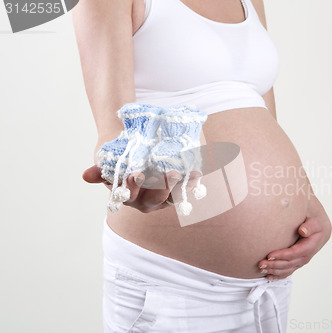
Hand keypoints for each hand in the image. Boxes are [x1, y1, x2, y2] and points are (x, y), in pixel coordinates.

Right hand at [82, 165, 199, 212]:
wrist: (135, 155)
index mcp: (128, 197)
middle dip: (163, 188)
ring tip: (187, 175)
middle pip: (154, 199)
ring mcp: (163, 199)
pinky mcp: (176, 192)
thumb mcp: (109, 165)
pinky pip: (185, 190)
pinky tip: (197, 173)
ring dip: (181, 187)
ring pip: (172, 197)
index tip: (137, 174)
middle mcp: (146, 202)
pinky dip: (191, 183)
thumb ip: (100, 171)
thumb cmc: (121, 162)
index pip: (129, 195)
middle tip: (170, 173)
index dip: (133, 186)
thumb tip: (85, 176)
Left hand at [257, 194, 331, 279]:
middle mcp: (304, 258)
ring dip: (273, 271)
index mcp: (309, 247)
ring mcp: (299, 263)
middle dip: (274, 265)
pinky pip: (286, 273)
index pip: (293, 254)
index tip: (269, 255)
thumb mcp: (314, 223)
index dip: (281, 255)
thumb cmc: (314, 225)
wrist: (318, 233)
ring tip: (261, 268)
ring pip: (286, 270)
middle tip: (261, 263)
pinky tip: (267, 276)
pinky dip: (277, 275)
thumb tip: (303, 231)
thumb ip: (310, 226)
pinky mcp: (295, 264)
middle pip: (287, 264)